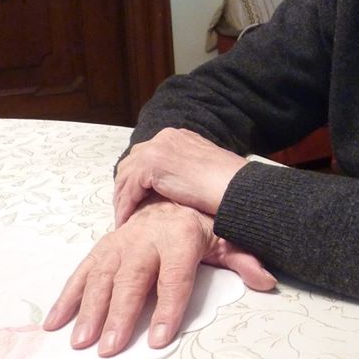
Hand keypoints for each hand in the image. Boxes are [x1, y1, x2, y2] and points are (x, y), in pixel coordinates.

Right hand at [43, 199, 275, 356]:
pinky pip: (82, 272)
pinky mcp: (103, 247)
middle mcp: (147, 238)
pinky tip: (56, 322)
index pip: (176, 277)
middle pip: (133, 279)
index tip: (158, 337)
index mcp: (180, 237)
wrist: (172, 194)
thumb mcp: (224, 238)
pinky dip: (67, 297)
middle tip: (110, 346)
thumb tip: (266, 279)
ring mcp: (121, 242)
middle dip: (120, 314)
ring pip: (103, 276)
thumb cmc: (199, 224)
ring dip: (89, 310)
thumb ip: (242, 259)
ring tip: (81, 340)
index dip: (169, 307)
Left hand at [113, 127, 246, 226]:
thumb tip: (171, 184)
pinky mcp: (152, 164)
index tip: (135, 197)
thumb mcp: (201, 168)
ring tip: (123, 219)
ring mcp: (157, 149)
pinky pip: (129, 189)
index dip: (137, 178)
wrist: (235, 187)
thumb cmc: (226, 184)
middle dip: (125, 186)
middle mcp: (165, 137)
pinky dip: (125, 206)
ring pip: (126, 176)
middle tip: (124, 208)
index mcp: (177, 137)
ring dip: (123, 198)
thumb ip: (183, 169)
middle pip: (131, 162)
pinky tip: (126, 221)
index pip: (146, 155)